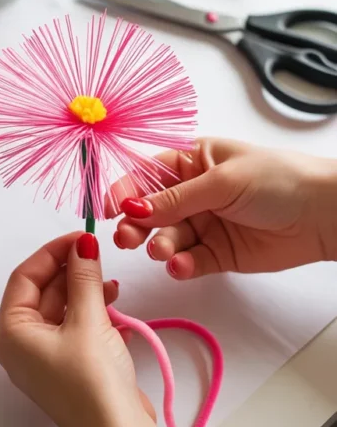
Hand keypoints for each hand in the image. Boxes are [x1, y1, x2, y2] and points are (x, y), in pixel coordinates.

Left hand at [0, 231, 154, 426]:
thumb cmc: (94, 379)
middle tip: (99, 253)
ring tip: (111, 283)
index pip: (25, 277)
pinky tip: (114, 304)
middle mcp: (22, 345)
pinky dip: (92, 312)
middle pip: (42, 292)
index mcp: (12, 333)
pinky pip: (74, 327)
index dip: (53, 252)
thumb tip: (83, 242)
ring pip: (61, 308)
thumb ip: (84, 277)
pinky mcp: (69, 367)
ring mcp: (45, 358)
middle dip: (70, 270)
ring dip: (84, 290)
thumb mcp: (89, 320)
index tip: (83, 236)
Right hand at [109, 138, 336, 278]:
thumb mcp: (222, 182)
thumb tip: (133, 207)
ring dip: (161, 246)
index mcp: (193, 160)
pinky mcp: (218, 254)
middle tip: (128, 238)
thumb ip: (176, 199)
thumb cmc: (278, 179)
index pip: (147, 174)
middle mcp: (194, 192)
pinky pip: (189, 261)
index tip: (109, 209)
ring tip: (166, 252)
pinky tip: (181, 266)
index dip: (127, 190)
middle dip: (136, 224)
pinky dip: (181, 265)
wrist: (323, 215)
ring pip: (167, 238)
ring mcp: (205, 224)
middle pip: (151, 210)